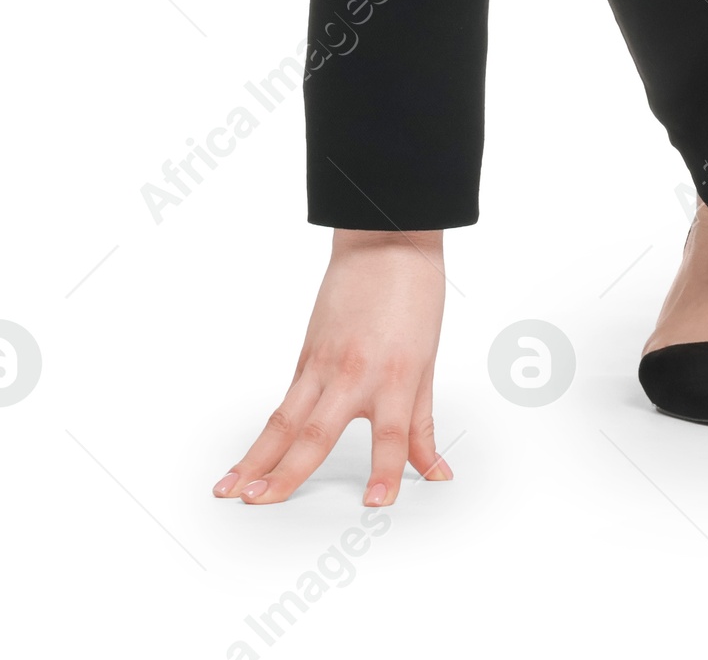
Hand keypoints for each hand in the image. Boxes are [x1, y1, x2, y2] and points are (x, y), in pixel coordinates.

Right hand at [213, 228, 451, 506]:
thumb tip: (437, 474)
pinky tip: (248, 459)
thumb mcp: (426, 364)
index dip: (386, 471)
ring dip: (255, 458)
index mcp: (395, 374)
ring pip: (284, 419)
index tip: (375, 505)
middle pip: (316, 432)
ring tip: (230, 489)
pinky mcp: (306, 356)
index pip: (392, 434)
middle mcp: (354, 372)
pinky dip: (266, 433)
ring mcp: (323, 363)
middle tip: (260, 503)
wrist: (386, 242)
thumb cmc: (414, 296)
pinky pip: (284, 401)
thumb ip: (422, 426)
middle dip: (286, 473)